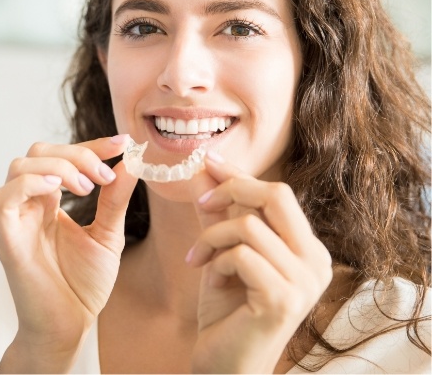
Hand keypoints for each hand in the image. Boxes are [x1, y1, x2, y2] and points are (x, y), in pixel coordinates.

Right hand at [0, 135, 137, 370]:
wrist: (71, 325)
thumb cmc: (84, 283)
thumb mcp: (108, 234)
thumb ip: (115, 199)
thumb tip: (130, 163)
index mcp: (52, 201)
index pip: (65, 155)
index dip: (93, 145)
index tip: (123, 143)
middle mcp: (31, 204)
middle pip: (40, 151)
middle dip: (78, 153)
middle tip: (104, 175)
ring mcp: (18, 218)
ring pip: (21, 165)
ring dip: (60, 166)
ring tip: (87, 188)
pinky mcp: (8, 237)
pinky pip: (4, 196)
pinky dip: (32, 182)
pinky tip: (59, 191)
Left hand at [187, 153, 332, 373]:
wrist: (225, 365)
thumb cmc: (228, 309)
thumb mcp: (223, 251)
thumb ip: (218, 212)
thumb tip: (203, 170)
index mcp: (308, 248)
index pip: (278, 194)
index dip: (241, 175)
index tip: (209, 161)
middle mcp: (316, 261)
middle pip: (277, 195)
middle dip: (233, 189)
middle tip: (202, 203)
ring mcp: (305, 281)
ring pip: (250, 225)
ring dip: (213, 237)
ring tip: (199, 258)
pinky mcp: (284, 298)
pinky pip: (241, 254)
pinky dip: (217, 261)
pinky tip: (211, 281)